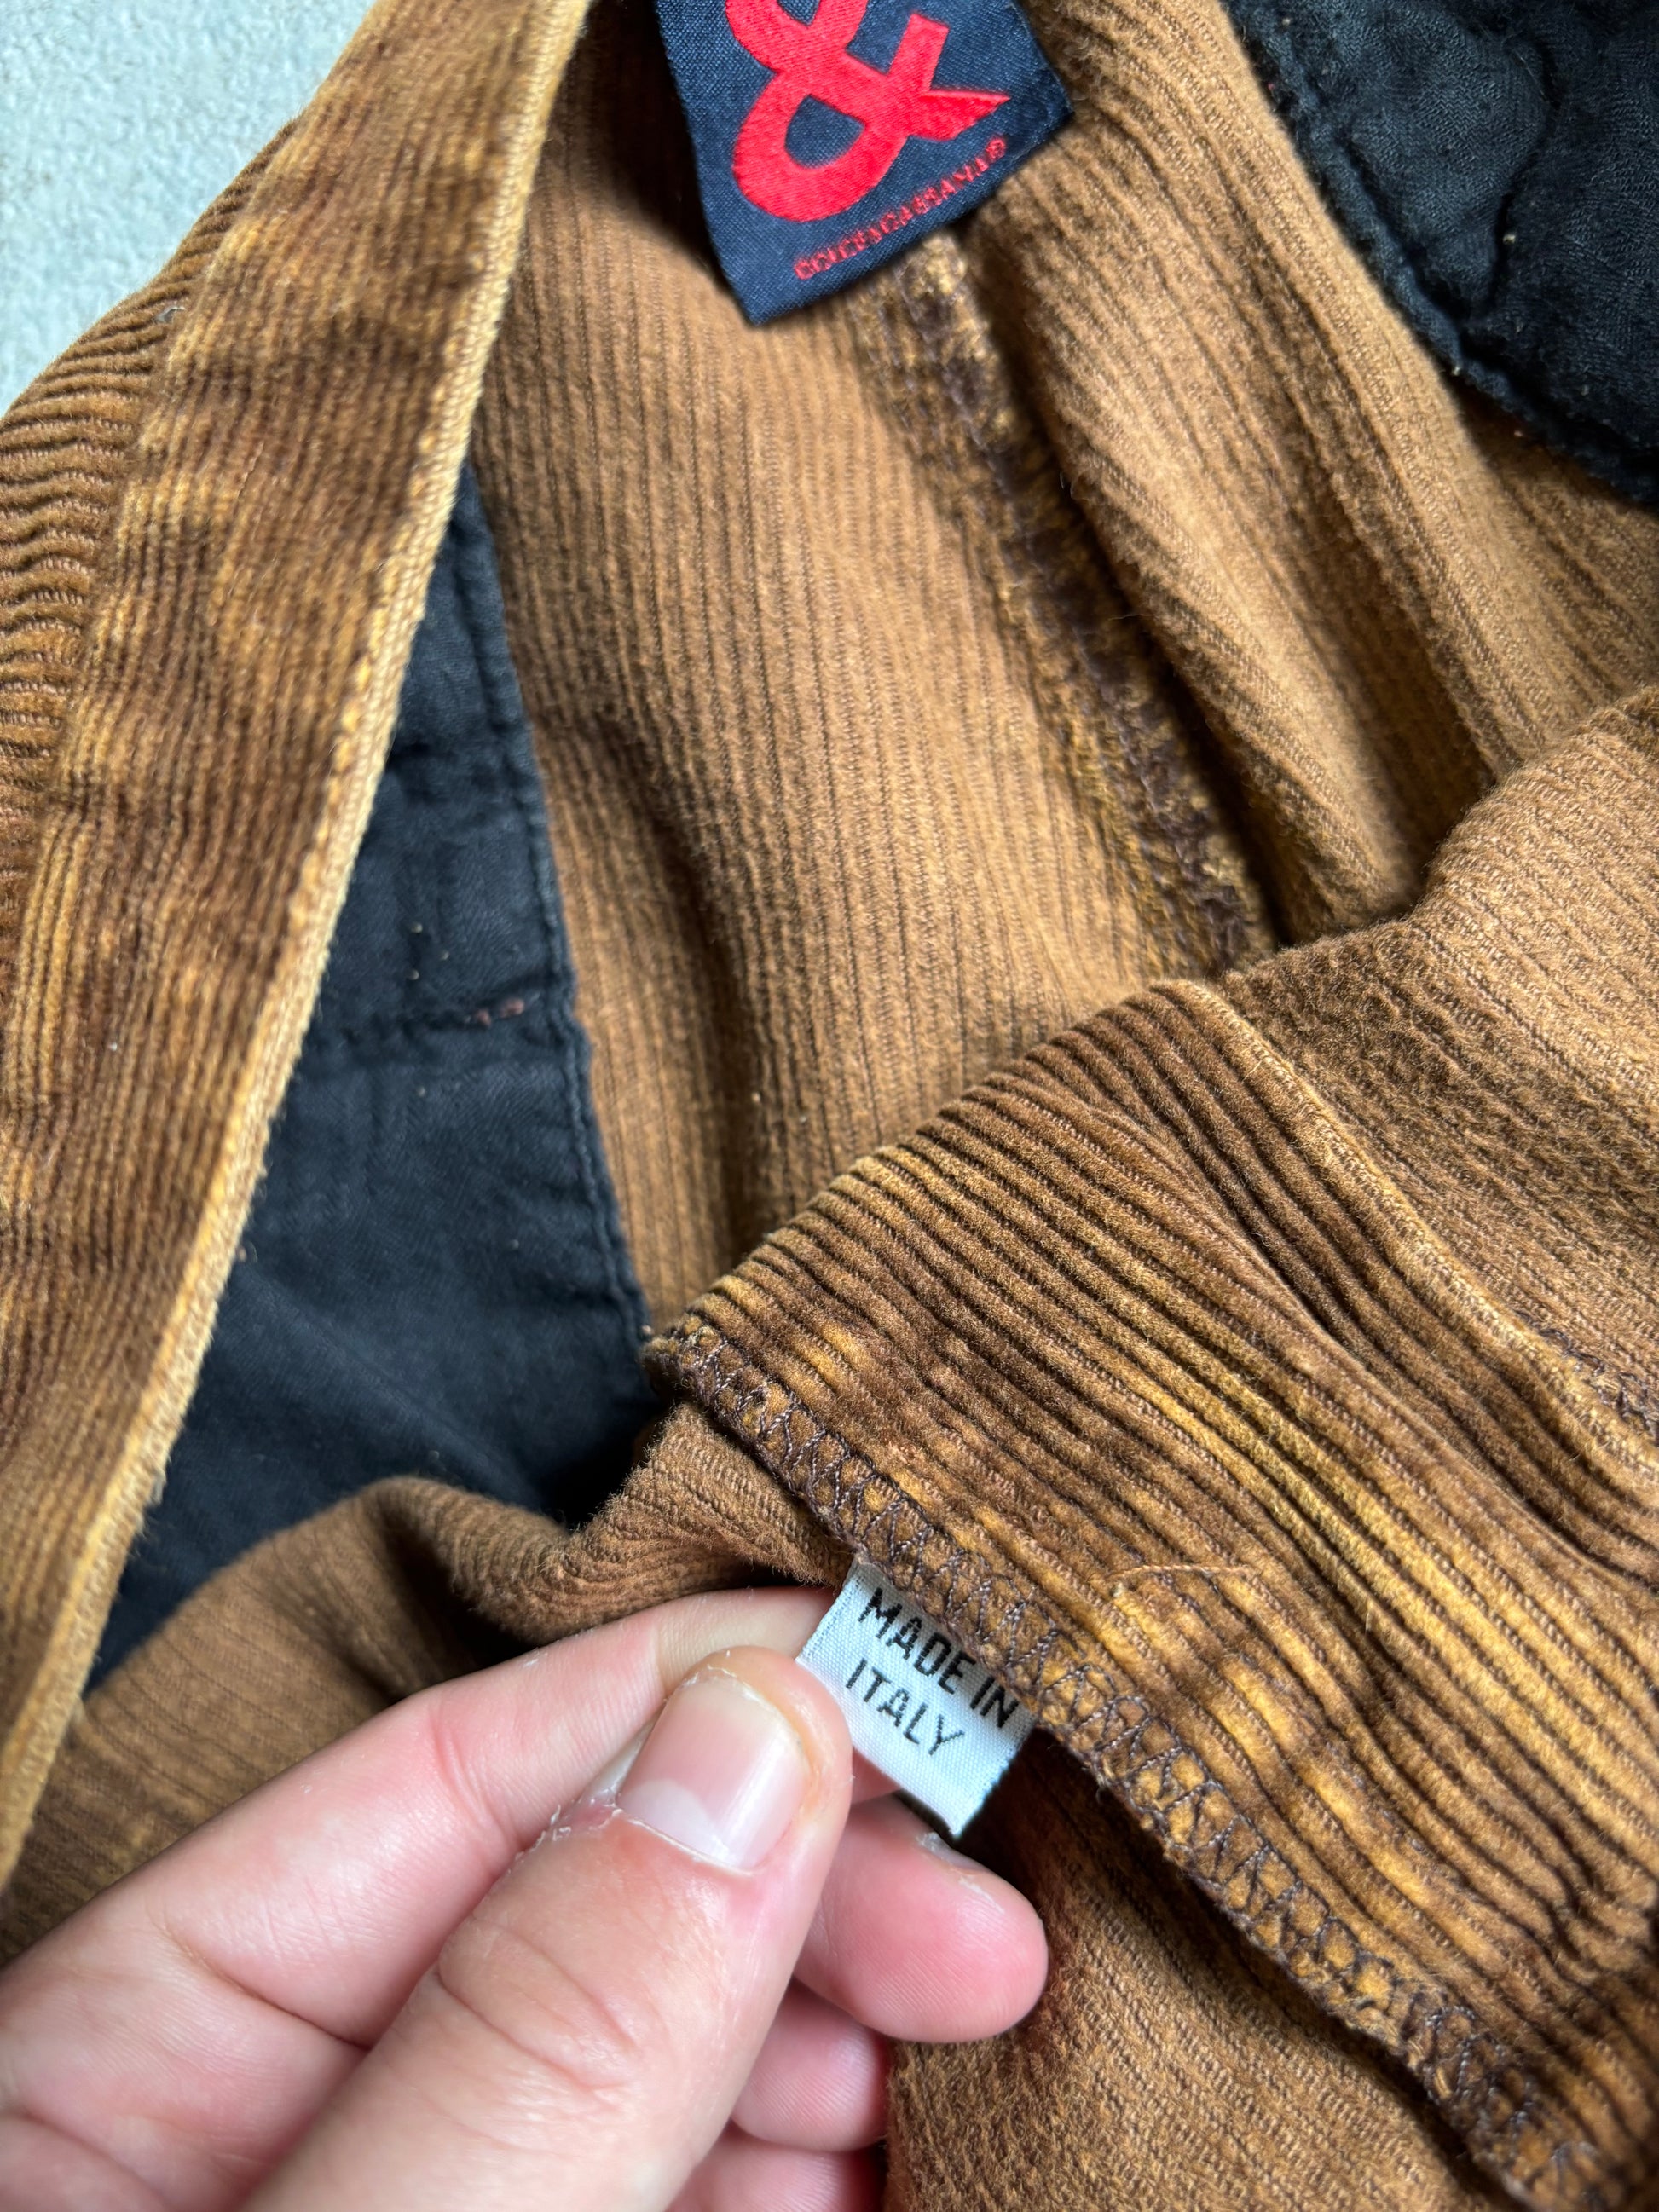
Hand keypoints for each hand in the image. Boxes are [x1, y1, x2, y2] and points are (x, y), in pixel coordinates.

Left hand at [0, 1587, 1046, 2209]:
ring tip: (983, 2041)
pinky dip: (813, 2177)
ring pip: (658, 2063)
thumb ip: (530, 2037)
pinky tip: (913, 2155)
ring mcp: (420, 2202)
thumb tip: (755, 1742)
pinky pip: (686, 2197)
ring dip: (835, 2036)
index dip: (698, 1691)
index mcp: (140, 2047)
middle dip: (803, 1893)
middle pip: (585, 1910)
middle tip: (998, 1939)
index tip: (911, 1678)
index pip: (456, 1768)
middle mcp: (279, 2111)